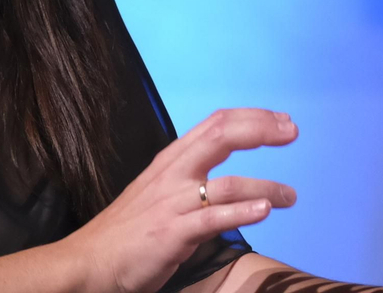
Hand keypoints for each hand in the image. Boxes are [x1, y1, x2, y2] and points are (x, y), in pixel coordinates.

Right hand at [62, 108, 299, 292]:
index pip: (217, 124)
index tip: (282, 121)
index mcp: (172, 161)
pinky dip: (242, 212)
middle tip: (293, 133)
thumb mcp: (159, 192)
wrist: (89, 263)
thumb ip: (190, 178)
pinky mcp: (172, 234)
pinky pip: (213, 218)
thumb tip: (226, 178)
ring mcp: (173, 203)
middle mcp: (174, 174)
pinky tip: (264, 211)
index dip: (253, 118)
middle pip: (223, 136)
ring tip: (290, 196)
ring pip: (228, 184)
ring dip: (266, 186)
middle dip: (262, 130)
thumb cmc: (128, 231)